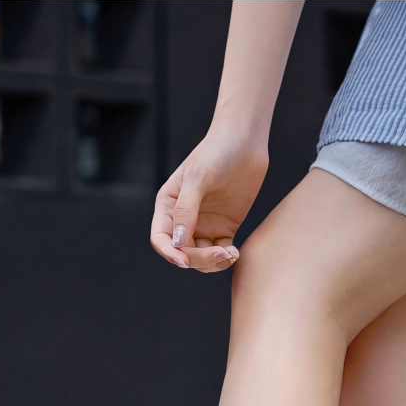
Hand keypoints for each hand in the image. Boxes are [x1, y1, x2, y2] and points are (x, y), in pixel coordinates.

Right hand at [150, 130, 268, 272]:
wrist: (245, 141)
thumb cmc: (216, 153)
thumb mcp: (197, 178)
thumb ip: (186, 210)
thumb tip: (178, 242)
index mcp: (168, 206)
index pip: (161, 238)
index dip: (169, 253)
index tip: (184, 261)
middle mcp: (183, 219)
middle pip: (182, 252)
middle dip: (197, 259)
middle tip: (219, 255)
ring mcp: (204, 225)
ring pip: (201, 257)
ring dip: (212, 263)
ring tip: (230, 255)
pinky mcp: (224, 228)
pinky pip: (220, 252)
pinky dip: (226, 258)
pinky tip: (235, 254)